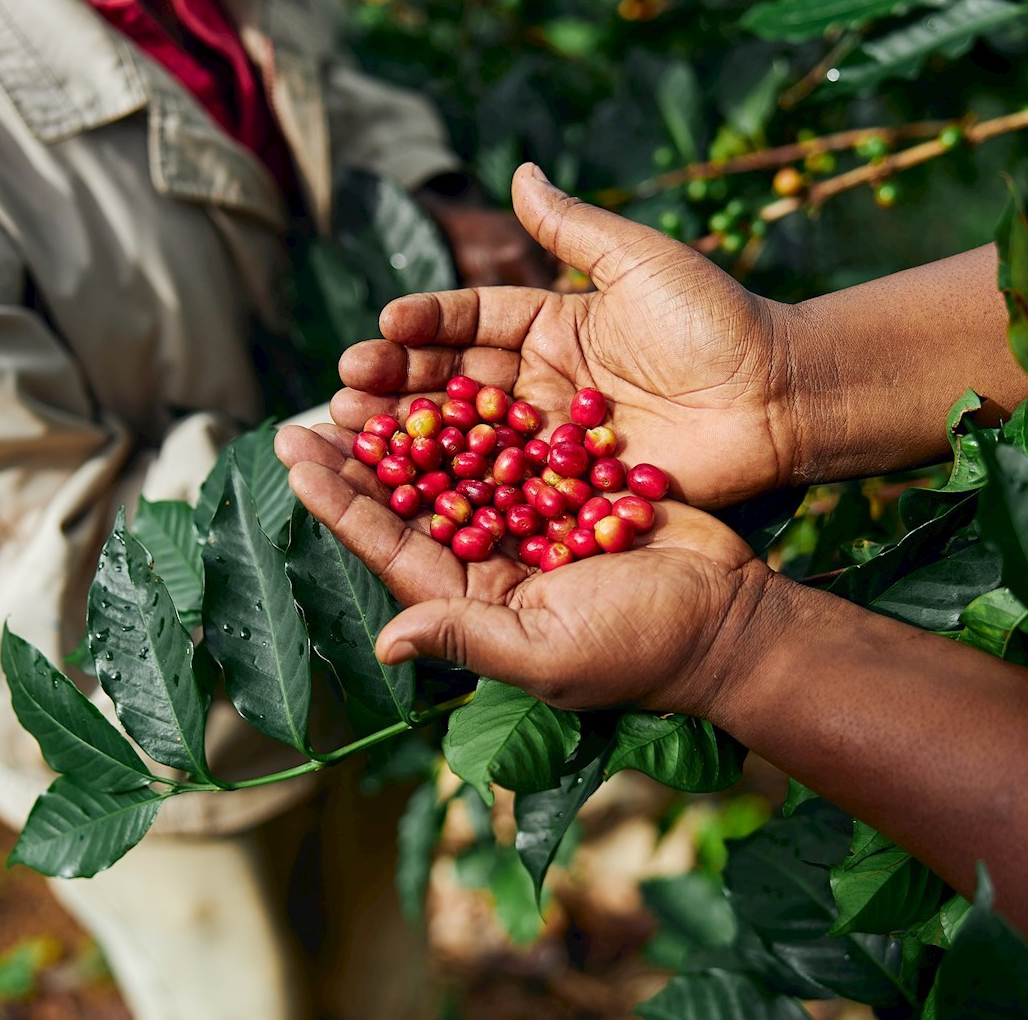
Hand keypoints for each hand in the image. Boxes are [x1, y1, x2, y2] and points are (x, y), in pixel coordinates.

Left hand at [275, 424, 782, 716]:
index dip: (340, 502)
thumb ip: (466, 638)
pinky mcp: (570, 491)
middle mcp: (491, 562)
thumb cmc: (642, 649)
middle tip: (314, 407)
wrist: (733, 618)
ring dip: (413, 427)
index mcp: (472, 602)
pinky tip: (447, 374)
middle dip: (362, 457)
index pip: (390, 546)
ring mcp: (530, 524)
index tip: (295, 454)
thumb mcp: (547, 653)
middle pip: (411, 501)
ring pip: (456, 466)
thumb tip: (385, 644)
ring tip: (368, 381)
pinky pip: (513, 447)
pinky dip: (480, 414)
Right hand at [344, 164, 816, 508]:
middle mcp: (543, 384)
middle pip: (454, 384)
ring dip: (409, 439)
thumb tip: (520, 170)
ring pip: (468, 439)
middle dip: (396, 384)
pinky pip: (508, 490)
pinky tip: (409, 492)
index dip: (425, 324)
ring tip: (353, 432)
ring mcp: (553, 442)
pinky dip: (459, 492)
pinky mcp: (572, 490)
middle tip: (344, 388)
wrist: (779, 396)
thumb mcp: (640, 261)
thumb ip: (574, 227)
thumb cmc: (717, 320)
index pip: (472, 322)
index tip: (382, 324)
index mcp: (554, 325)